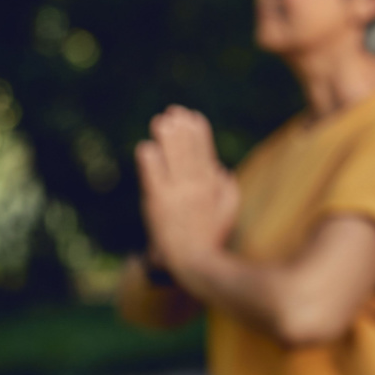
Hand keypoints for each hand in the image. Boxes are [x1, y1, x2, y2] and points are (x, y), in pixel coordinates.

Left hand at [134, 106, 239, 279]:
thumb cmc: (210, 237)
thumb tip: (220, 167)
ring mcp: (176, 195)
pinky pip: (154, 179)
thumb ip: (228, 188)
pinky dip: (150, 163)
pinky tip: (146, 148)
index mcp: (212, 187)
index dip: (199, 134)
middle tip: (173, 111)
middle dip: (181, 131)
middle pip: (188, 153)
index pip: (205, 154)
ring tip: (160, 121)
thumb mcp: (228, 212)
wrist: (191, 263)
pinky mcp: (158, 204)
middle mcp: (195, 188)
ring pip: (172, 161)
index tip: (193, 115)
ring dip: (167, 140)